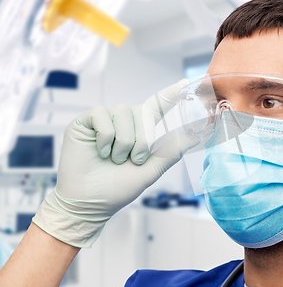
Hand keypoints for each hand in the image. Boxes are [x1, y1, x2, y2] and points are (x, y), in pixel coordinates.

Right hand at [33, 79, 197, 247]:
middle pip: (142, 110)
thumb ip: (170, 152)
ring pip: (122, 111)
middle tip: (134, 160)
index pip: (157, 107)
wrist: (89, 203)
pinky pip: (101, 114)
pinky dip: (105, 137)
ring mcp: (103, 121)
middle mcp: (123, 122)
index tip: (186, 83)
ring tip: (115, 158)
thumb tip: (194, 136)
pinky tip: (100, 152)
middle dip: (143, 138)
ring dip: (124, 140)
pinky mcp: (84, 122)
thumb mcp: (150, 170)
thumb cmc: (117, 189)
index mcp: (140, 132)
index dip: (170, 95)